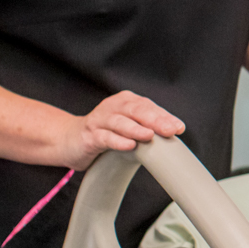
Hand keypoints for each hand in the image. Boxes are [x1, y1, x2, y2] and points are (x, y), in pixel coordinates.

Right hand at [58, 90, 183, 169]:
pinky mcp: (88, 136)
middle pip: (135, 110)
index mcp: (126, 102)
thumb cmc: (106, 133)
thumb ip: (147, 127)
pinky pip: (104, 137)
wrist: (69, 140)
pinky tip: (129, 145)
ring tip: (150, 136)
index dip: (164, 116)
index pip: (148, 107)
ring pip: (119, 122)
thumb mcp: (128, 128)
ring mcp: (99, 120)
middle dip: (155, 120)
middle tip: (170, 130)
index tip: (179, 128)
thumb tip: (174, 134)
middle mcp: (112, 107)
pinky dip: (117, 141)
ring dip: (135, 129)